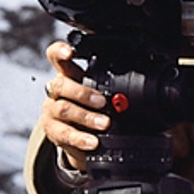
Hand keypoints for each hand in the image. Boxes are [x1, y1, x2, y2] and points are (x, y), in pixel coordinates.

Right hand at [41, 41, 110, 170]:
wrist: (82, 139)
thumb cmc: (93, 110)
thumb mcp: (100, 94)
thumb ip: (111, 89)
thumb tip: (141, 90)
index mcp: (67, 75)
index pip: (56, 57)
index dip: (60, 52)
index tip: (70, 53)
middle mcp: (57, 91)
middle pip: (61, 85)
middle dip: (83, 93)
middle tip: (102, 102)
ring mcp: (52, 111)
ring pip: (64, 109)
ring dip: (87, 117)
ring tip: (105, 123)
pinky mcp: (53, 131)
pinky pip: (65, 134)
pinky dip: (81, 138)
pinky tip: (93, 142)